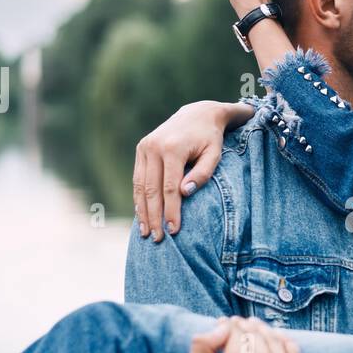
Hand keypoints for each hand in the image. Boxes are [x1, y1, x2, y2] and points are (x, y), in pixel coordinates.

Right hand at [133, 101, 249, 240]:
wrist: (198, 113)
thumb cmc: (211, 138)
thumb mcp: (214, 154)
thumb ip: (203, 174)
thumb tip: (184, 194)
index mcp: (172, 148)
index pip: (170, 188)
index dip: (171, 211)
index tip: (174, 230)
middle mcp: (154, 147)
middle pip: (151, 190)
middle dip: (154, 216)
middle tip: (158, 239)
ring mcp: (145, 147)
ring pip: (140, 186)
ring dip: (142, 211)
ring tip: (146, 233)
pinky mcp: (141, 149)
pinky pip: (137, 178)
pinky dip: (138, 198)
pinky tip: (141, 215)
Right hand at [181, 316, 308, 352]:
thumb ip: (202, 345)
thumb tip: (223, 325)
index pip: (237, 328)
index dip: (230, 324)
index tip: (227, 324)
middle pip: (258, 332)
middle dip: (248, 326)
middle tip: (242, 324)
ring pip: (277, 342)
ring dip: (266, 333)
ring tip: (258, 330)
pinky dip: (287, 344)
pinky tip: (279, 340)